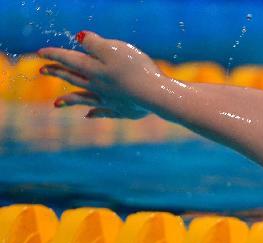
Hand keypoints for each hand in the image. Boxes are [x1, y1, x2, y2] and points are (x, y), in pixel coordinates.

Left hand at [37, 31, 163, 118]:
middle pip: (73, 78)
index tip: (40, 53)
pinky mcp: (122, 111)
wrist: (155, 94)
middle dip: (58, 73)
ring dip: (69, 100)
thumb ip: (94, 43)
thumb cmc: (135, 70)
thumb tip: (80, 38)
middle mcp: (97, 86)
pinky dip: (94, 113)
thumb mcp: (113, 48)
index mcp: (93, 69)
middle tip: (43, 71)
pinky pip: (104, 112)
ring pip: (84, 99)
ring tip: (56, 104)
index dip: (54, 55)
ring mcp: (109, 100)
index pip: (69, 60)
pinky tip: (88, 115)